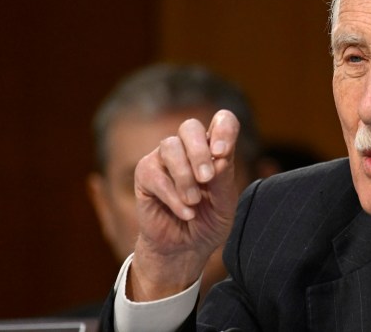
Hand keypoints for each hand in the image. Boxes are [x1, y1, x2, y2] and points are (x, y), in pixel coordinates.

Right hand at [127, 110, 239, 300]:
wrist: (185, 248)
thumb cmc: (208, 221)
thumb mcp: (225, 204)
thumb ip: (224, 180)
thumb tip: (220, 157)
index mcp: (214, 149)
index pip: (222, 121)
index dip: (224, 129)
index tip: (223, 153)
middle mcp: (189, 148)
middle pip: (190, 127)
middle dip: (199, 152)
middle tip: (207, 178)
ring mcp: (165, 159)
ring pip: (170, 147)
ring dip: (184, 176)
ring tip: (194, 201)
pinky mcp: (145, 174)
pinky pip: (156, 175)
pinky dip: (173, 196)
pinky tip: (186, 213)